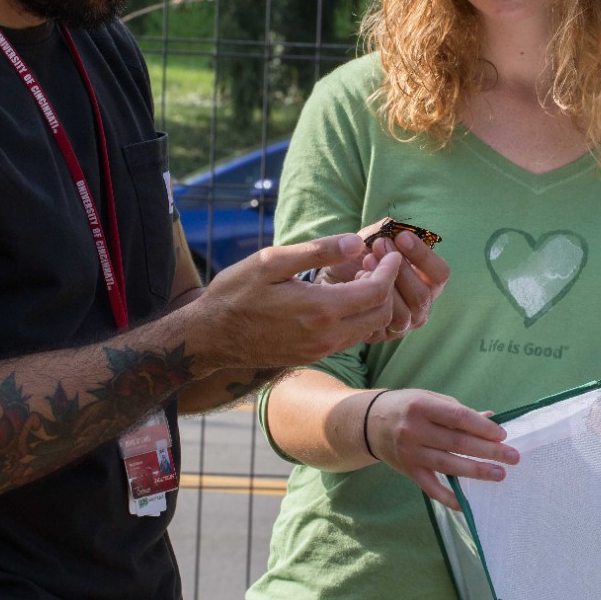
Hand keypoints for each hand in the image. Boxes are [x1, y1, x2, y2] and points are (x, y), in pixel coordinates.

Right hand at [197, 233, 402, 370]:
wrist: (210, 337)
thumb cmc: (236, 292)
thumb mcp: (271, 261)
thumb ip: (318, 251)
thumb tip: (357, 242)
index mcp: (320, 310)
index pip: (376, 291)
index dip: (390, 269)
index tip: (390, 252)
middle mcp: (326, 336)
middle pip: (381, 314)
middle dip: (388, 287)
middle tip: (378, 263)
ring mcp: (320, 350)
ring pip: (368, 329)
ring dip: (374, 303)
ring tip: (361, 276)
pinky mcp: (312, 356)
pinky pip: (350, 338)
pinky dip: (359, 317)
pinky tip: (343, 296)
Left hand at [316, 217, 450, 341]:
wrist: (329, 281)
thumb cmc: (357, 259)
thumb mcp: (370, 241)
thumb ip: (384, 232)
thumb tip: (392, 224)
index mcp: (426, 283)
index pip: (440, 274)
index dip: (424, 256)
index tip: (401, 237)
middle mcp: (419, 307)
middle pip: (422, 295)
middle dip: (400, 269)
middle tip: (379, 246)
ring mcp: (401, 324)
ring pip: (404, 313)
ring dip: (385, 285)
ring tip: (366, 261)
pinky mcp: (380, 335)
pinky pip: (381, 324)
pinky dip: (370, 303)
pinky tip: (357, 282)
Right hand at [363, 388, 518, 510]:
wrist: (369, 423)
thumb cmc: (406, 407)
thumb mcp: (428, 399)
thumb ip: (457, 410)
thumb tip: (491, 417)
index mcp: (421, 406)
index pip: (458, 417)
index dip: (481, 427)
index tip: (502, 435)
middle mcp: (414, 430)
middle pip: (457, 443)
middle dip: (488, 451)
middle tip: (513, 457)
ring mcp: (410, 452)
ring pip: (448, 465)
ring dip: (476, 471)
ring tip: (499, 474)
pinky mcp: (408, 470)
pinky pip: (430, 487)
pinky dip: (447, 497)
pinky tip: (465, 503)